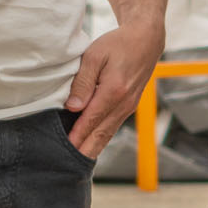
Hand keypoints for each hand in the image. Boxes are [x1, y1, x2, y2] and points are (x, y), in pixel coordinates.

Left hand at [63, 19, 162, 159]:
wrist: (145, 40)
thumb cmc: (117, 44)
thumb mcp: (94, 56)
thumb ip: (82, 82)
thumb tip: (73, 107)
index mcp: (113, 91)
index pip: (90, 121)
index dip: (76, 137)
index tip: (62, 151)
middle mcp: (123, 104)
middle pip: (100, 135)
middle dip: (83, 151)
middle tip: (65, 167)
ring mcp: (128, 107)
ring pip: (107, 134)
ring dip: (92, 148)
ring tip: (75, 163)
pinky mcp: (129, 107)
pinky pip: (112, 127)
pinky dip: (100, 139)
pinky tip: (89, 146)